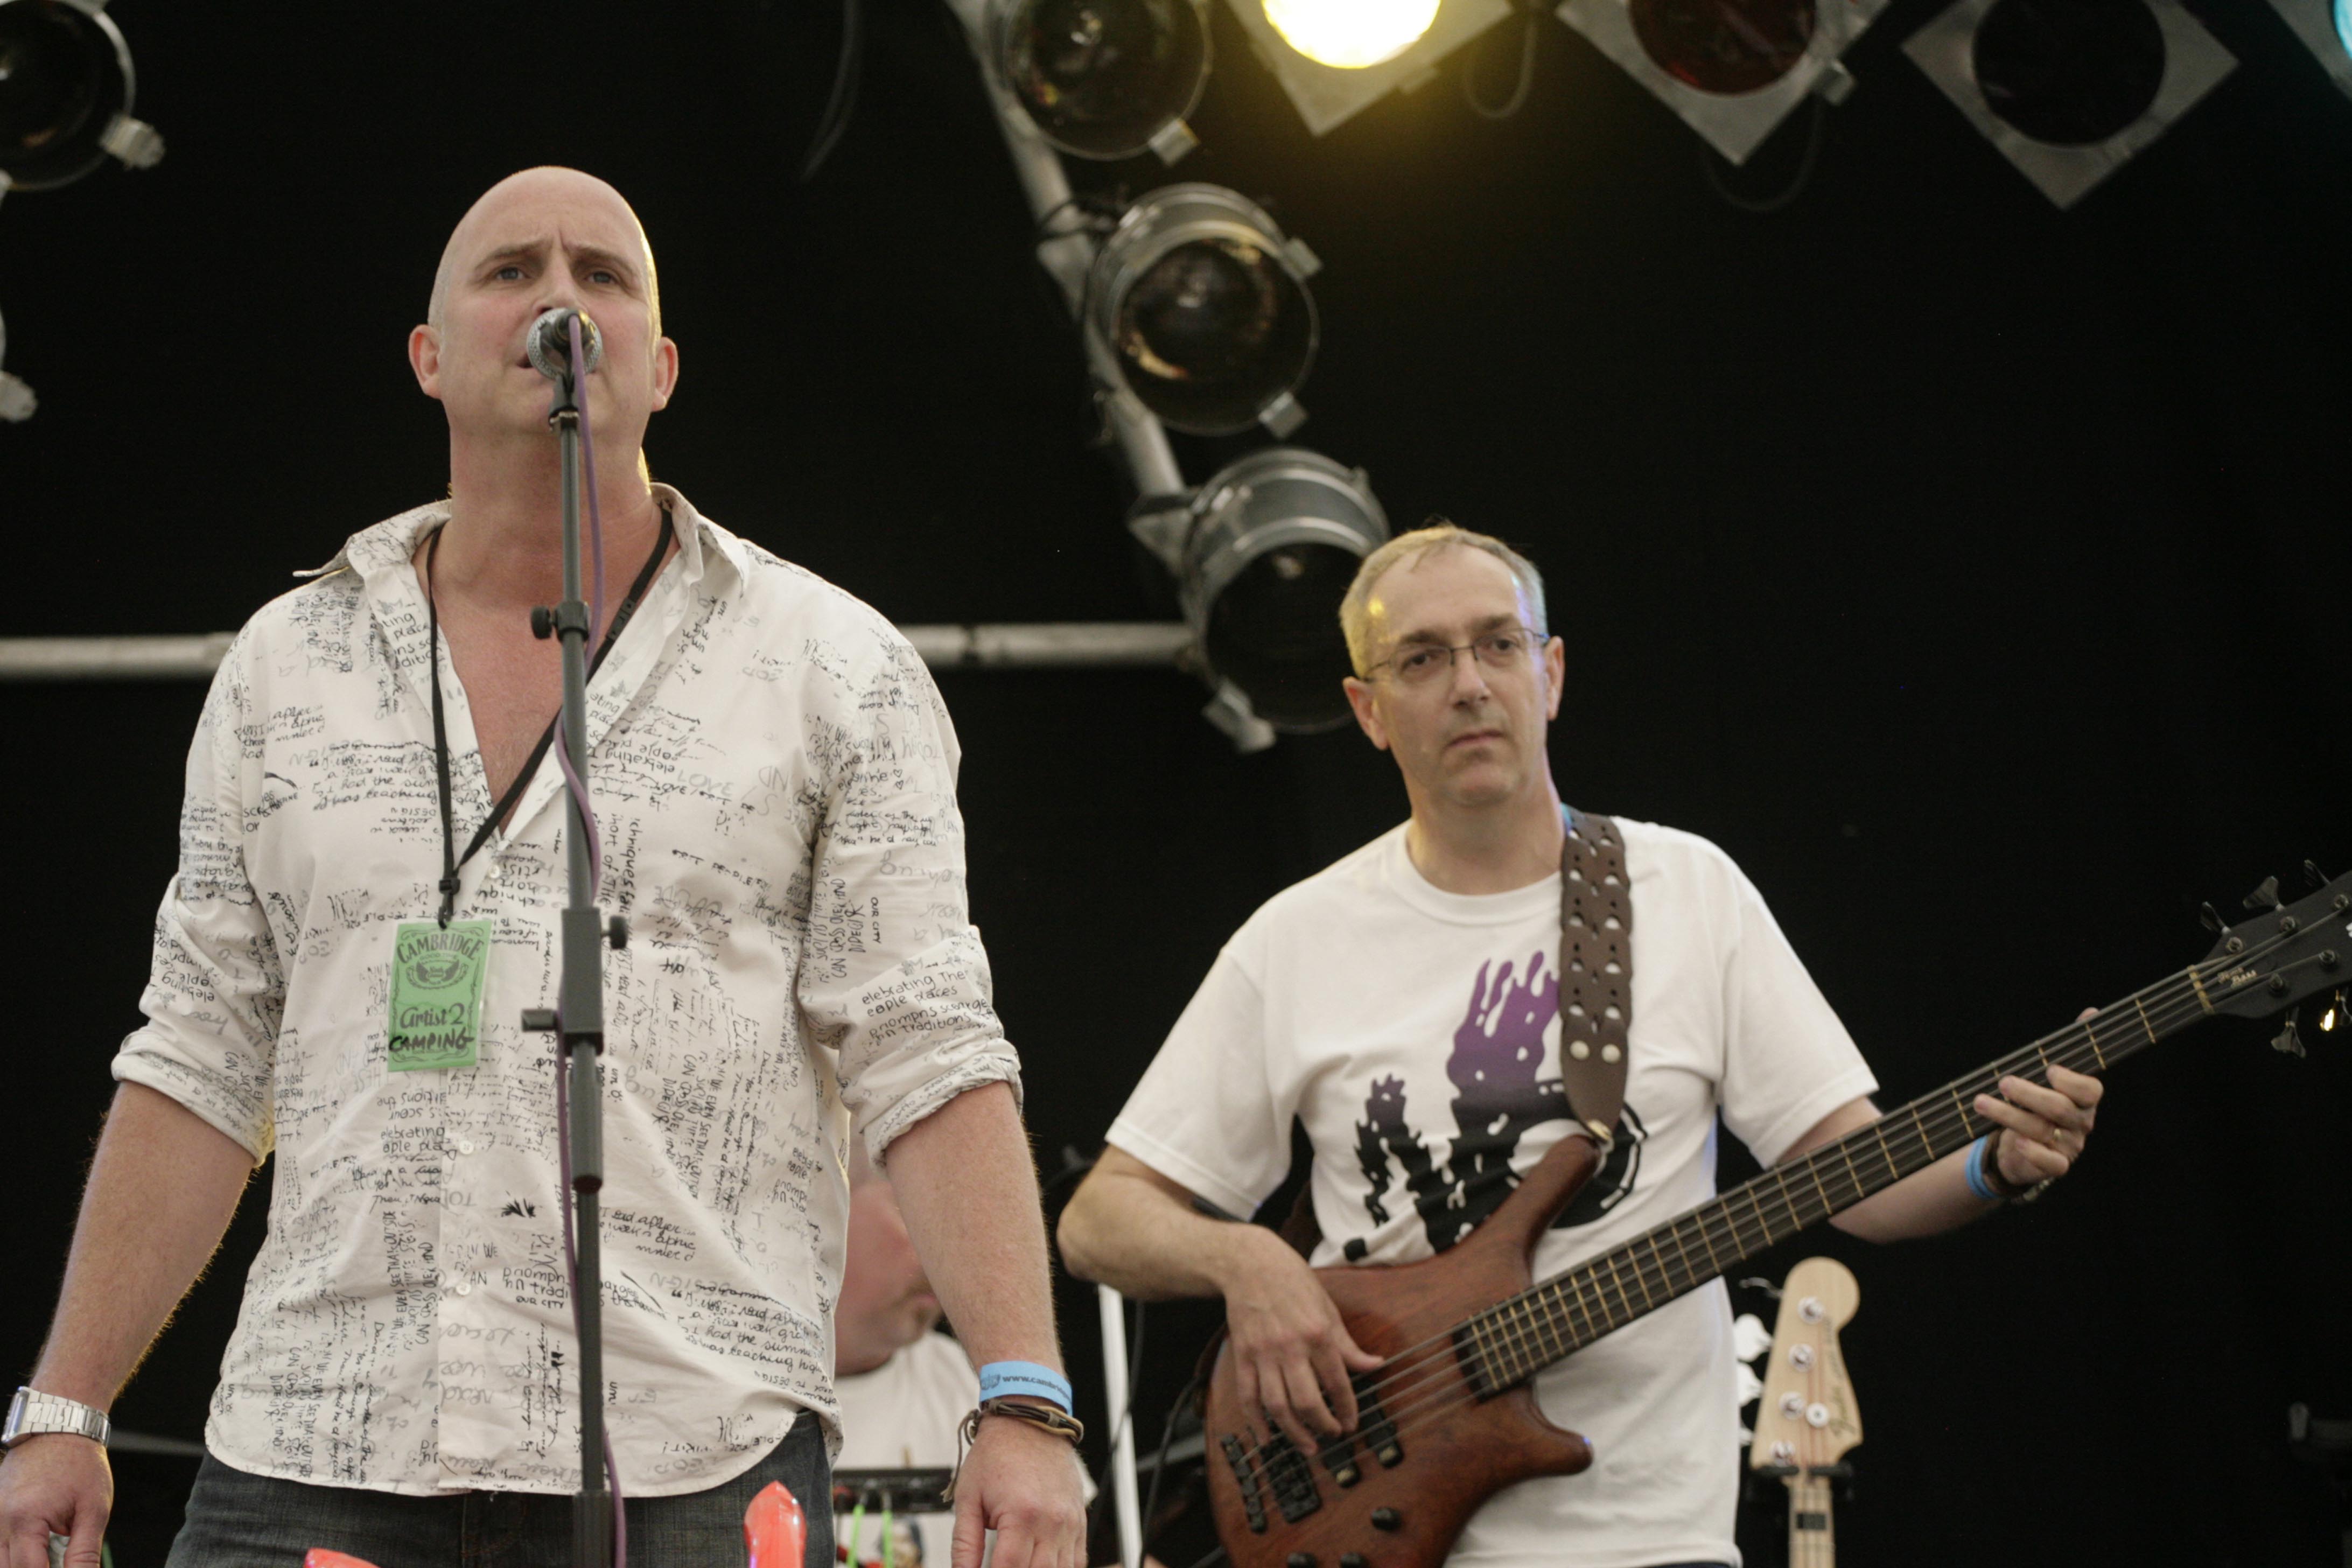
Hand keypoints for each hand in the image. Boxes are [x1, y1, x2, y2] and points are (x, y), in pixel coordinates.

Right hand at [0, 1435, 112, 1567]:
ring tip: (48, 1557)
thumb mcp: (93, 1508)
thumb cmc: (79, 1462)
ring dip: (21, 1564)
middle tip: (57, 1563)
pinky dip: (13, 1555)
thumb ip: (84, 1551)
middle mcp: (1, 1521)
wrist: (59, 1428)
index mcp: (25, 1520)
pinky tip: (34, 1552)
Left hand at [948, 1410, 1086, 1567]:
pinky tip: (1041, 1564)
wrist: (1028, 1422)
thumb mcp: (968, 1497)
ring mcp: (1070, 1523)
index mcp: (1022, 1514)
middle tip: (1000, 1564)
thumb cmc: (997, 1454)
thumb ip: (965, 1543)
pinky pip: (1077, 1560)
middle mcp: (1052, 1521)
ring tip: (1019, 1563)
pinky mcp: (1079, 1520)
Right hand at [1218, 1228, 1382, 1449]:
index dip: (1347, 1408)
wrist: (1250, 1264)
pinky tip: (1268, 1437)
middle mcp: (1290, 1347)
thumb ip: (1348, 1345)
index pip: (1337, 1382)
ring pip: (1277, 1405)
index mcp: (1317, 1334)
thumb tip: (1375, 1365)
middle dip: (1322, 1426)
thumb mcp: (1328, 1308)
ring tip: (1307, 1446)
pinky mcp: (1242, 1356)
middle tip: (1332, 1435)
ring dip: (1293, 1432)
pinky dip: (1256, 1422)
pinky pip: (1248, 1397)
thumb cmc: (1293, 1282)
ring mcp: (1263, 1353)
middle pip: (1307, 1401)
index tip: (1351, 1423)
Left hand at [1973, 1011, 2103, 1188]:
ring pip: (2044, 1131)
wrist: (2021, 1145)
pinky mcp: (2057, 1165)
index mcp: (2083, 1098)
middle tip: (2003, 1082)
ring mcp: (2070, 1145)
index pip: (2090, 1089)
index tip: (2049, 1069)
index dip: (2072, 1080)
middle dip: (2029, 1094)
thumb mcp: (2049, 1076)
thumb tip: (2092, 1011)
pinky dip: (2035, 1153)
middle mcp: (2081, 1122)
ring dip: (2008, 1114)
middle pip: (2061, 1109)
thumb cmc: (2036, 1103)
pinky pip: (2053, 1164)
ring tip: (1980, 1102)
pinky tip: (2016, 1142)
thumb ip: (2069, 1048)